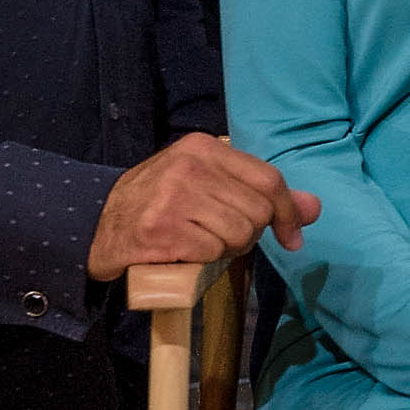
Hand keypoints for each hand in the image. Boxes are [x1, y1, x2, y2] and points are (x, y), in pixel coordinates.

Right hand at [86, 133, 319, 279]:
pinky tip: (183, 253)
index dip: (288, 212)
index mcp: (204, 147)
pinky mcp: (160, 229)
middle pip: (257, 211)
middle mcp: (189, 166)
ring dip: (226, 250)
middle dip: (248, 235)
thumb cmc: (160, 205)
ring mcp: (172, 197)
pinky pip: (210, 253)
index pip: (269, 178)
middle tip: (221, 239)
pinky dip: (204, 261)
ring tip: (200, 243)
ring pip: (237, 235)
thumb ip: (261, 194)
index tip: (293, 237)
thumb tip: (314, 208)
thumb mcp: (209, 186)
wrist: (94, 225)